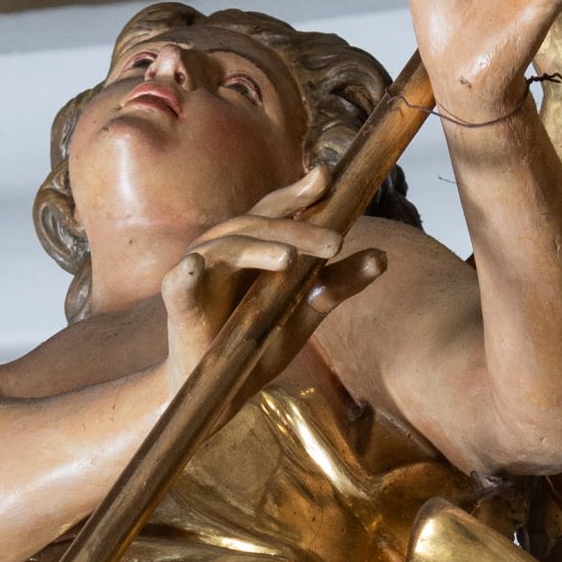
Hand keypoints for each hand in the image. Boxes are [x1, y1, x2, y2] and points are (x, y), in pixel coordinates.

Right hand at [158, 163, 389, 391]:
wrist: (217, 386)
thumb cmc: (255, 337)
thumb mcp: (304, 310)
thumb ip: (337, 283)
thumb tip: (382, 257)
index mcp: (252, 244)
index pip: (277, 209)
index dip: (299, 192)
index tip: (327, 176)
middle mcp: (224, 246)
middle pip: (259, 224)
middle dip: (297, 229)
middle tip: (336, 242)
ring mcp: (199, 270)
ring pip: (228, 247)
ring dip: (258, 251)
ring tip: (289, 259)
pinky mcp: (179, 302)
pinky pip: (180, 283)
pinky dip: (186, 274)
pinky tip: (193, 267)